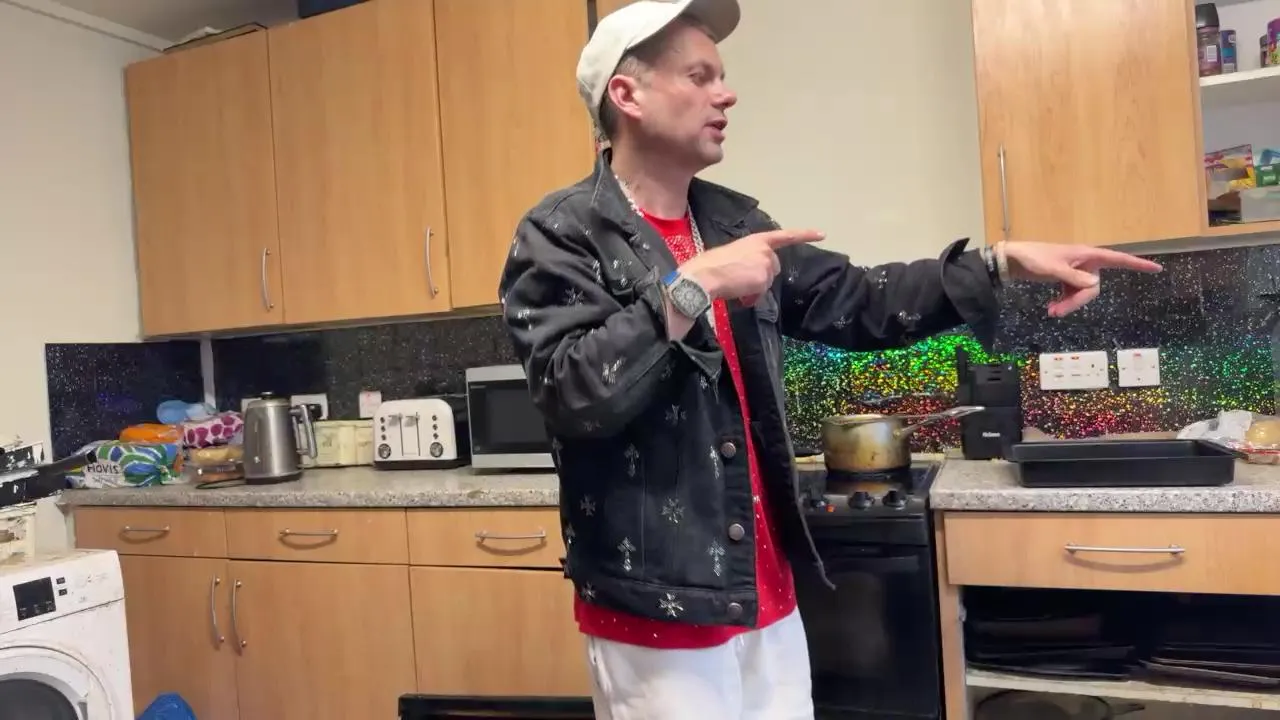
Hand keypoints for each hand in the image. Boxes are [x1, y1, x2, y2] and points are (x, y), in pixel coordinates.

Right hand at [681, 229, 824, 300]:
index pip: (785, 236)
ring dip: (755, 288)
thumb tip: (750, 278)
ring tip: (738, 289)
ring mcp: (766, 264)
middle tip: (742, 283)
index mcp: (756, 240)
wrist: (705, 274)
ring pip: (767, 282)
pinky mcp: (764, 279)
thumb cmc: (711, 264)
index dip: (805, 234)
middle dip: (761, 277)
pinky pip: (761, 294)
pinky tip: (740, 296)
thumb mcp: (733, 254)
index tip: (822, 234)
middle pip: (774, 268)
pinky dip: (752, 298)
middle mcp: (765, 250)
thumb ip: (747, 259)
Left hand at [1000, 242, 1162, 316]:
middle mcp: (1085, 262)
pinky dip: (1063, 302)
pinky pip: (1072, 294)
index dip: (1137, 264)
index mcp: (1087, 254)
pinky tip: (1051, 307)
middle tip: (1056, 312)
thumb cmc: (1033, 259)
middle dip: (1076, 302)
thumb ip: (1073, 278)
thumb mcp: (1053, 269)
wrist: (1013, 261)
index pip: (1117, 259)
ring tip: (1050, 311)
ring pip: (1082, 294)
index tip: (1157, 268)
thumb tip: (1094, 284)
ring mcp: (1075, 272)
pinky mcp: (1066, 280)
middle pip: (1093, 288)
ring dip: (1068, 305)